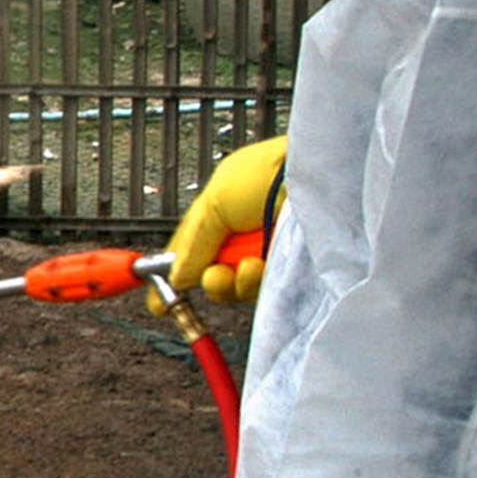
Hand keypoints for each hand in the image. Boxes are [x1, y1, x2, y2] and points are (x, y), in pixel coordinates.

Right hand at [160, 134, 285, 306]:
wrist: (317, 180)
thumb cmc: (269, 173)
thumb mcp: (215, 202)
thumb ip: (193, 242)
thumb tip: (177, 275)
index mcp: (219, 213)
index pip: (188, 252)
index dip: (173, 276)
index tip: (159, 303)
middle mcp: (241, 236)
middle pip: (211, 275)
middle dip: (209, 280)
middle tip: (213, 274)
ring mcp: (264, 253)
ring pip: (234, 287)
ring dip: (231, 282)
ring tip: (245, 265)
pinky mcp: (286, 269)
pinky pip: (259, 289)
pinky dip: (254, 282)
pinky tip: (259, 265)